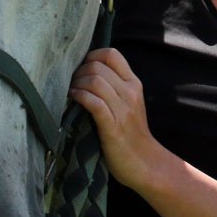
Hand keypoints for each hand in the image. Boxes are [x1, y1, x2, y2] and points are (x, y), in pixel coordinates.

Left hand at [68, 48, 164, 190]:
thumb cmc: (131, 133)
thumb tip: (88, 72)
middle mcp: (130, 92)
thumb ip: (115, 86)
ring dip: (76, 84)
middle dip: (78, 72)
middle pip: (97, 66)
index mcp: (134, 83)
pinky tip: (74, 100)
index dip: (91, 56)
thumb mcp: (129, 103)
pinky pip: (93, 102)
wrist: (145, 162)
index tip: (81, 68)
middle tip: (71, 83)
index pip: (112, 54)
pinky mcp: (113, 126)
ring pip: (94, 81)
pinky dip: (79, 97)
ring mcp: (123, 109)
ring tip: (71, 92)